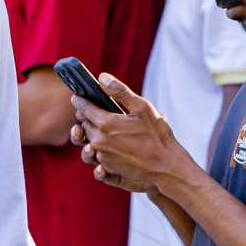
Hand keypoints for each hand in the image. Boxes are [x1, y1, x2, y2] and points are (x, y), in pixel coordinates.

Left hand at [70, 73, 191, 194]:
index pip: (83, 108)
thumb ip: (120, 91)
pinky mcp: (107, 168)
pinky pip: (96, 155)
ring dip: (91, 134)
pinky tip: (110, 145)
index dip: (79, 101)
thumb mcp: (142, 108)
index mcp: (105, 123)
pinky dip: (100, 149)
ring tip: (102, 129)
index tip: (77, 97)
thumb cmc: (157, 136)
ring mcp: (102, 156)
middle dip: (86, 117)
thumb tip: (102, 77)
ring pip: (87, 141)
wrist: (167, 167)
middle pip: (83, 125)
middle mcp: (99, 141)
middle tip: (94, 112)